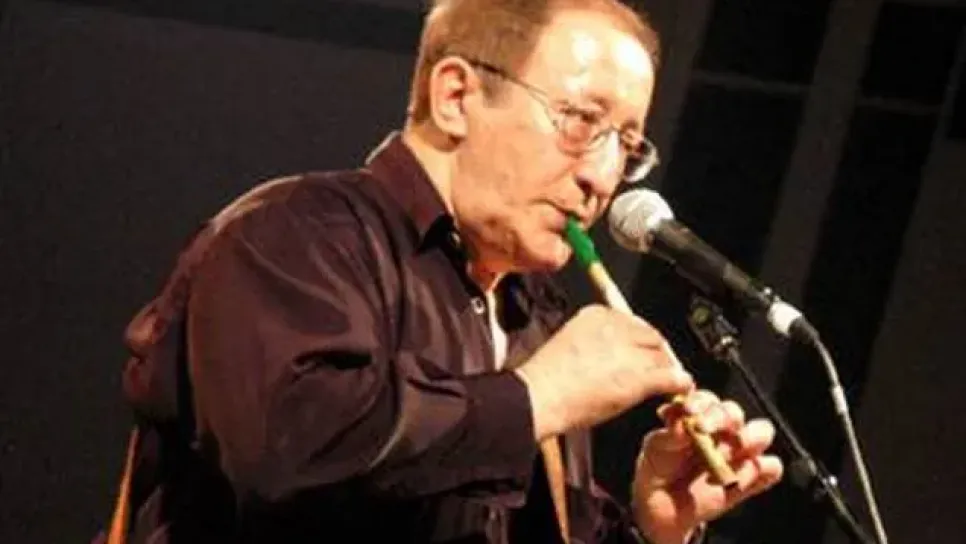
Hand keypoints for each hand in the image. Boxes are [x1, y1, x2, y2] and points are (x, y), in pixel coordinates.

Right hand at [514, 304, 693, 439]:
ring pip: (662, 356)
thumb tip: (614, 353)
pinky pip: (669, 376)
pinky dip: (678, 382)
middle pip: (651, 336)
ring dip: (666, 368)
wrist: (539, 396)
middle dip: (656, 352)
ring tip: (666, 381)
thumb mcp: (570, 342)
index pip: (633, 321)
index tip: (639, 350)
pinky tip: (680, 387)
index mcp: (597, 314)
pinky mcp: (638, 377)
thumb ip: (596, 340)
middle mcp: (617, 328)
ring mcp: (629, 352)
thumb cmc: (545, 378)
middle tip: (656, 367)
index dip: (640, 339)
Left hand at [631, 390, 782, 543]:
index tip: (688, 411)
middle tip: (704, 430)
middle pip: (735, 412)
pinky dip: (757, 470)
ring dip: (746, 440)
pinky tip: (734, 481)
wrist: (663, 505)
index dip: (700, 402)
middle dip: (722, 418)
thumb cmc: (659, 467)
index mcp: (699, 414)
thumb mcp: (657, 447)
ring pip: (762, 432)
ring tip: (721, 457)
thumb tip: (682, 419)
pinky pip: (771, 467)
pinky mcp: (753, 476)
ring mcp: (741, 451)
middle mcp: (724, 428)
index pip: (708, 400)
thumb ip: (671, 434)